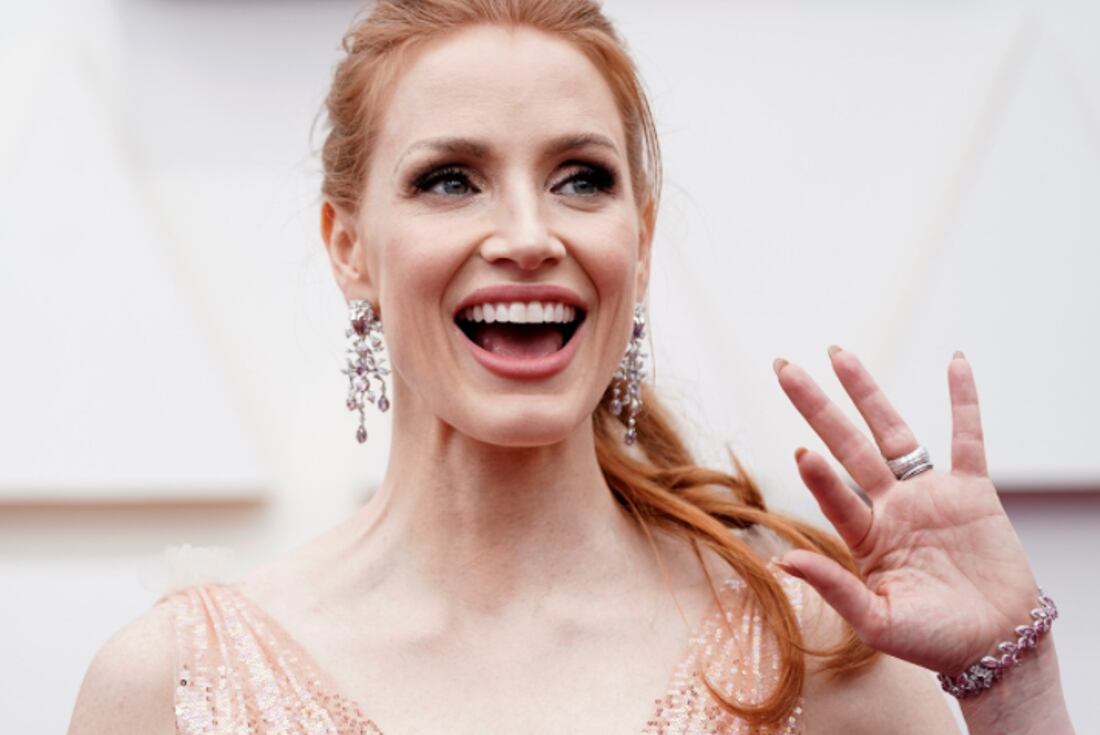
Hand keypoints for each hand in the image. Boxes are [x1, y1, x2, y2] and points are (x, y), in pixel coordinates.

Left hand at [773, 347, 1039, 674]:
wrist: (995, 647)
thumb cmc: (933, 640)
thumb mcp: (877, 622)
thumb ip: (834, 588)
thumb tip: (783, 561)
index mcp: (865, 537)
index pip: (834, 495)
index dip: (818, 476)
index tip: (801, 452)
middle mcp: (890, 506)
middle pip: (847, 444)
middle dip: (816, 406)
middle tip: (782, 367)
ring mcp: (929, 495)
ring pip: (893, 432)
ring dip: (866, 392)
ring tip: (837, 354)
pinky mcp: (972, 491)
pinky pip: (968, 437)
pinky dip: (963, 400)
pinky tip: (954, 362)